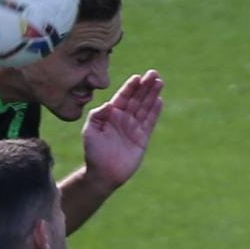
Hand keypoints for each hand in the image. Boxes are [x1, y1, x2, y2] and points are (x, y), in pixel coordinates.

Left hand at [81, 70, 163, 189]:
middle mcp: (124, 119)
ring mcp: (134, 128)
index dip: (130, 87)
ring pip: (145, 107)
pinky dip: (155, 111)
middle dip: (145, 86)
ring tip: (159, 82)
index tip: (137, 77)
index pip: (123, 96)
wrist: (103, 175)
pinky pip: (150, 122)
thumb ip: (97, 115)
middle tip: (153, 73)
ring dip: (152, 95)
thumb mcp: (90, 131)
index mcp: (111, 115)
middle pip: (137, 98)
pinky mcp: (142, 138)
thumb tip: (109, 104)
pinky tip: (159, 100)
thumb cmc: (93, 153)